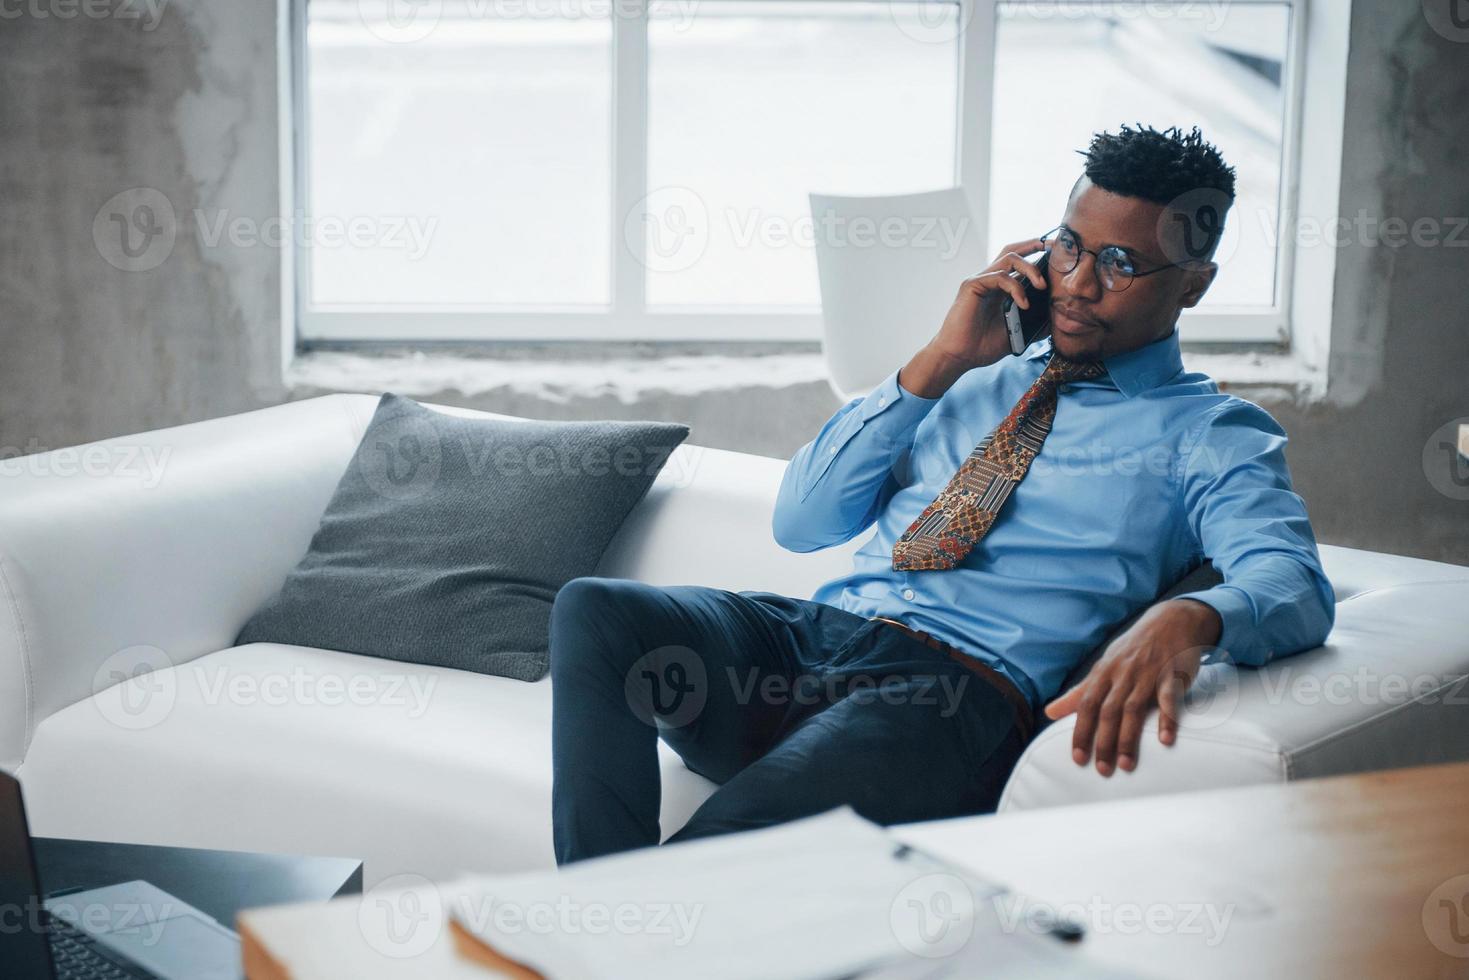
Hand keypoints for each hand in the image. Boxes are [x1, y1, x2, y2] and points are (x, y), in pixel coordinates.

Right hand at [898, 238, 1048, 397]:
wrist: (959, 357)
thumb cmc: (982, 346)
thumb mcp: (1017, 333)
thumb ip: (1034, 324)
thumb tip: (1057, 319)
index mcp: (1000, 289)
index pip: (1019, 263)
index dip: (1037, 255)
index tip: (1057, 255)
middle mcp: (989, 280)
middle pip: (1013, 250)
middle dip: (1035, 245)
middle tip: (1055, 248)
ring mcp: (980, 281)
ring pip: (1009, 258)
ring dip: (1030, 268)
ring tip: (1042, 286)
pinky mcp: (972, 285)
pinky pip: (999, 276)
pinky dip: (1015, 287)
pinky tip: (1023, 303)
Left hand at [1043, 598, 1222, 776]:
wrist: (1172, 621)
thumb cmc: (1134, 649)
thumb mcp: (1104, 666)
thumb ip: (1079, 692)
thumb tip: (1049, 713)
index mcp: (1104, 673)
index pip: (1086, 705)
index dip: (1081, 732)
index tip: (1077, 758)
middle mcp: (1123, 674)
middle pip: (1108, 711)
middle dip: (1103, 742)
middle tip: (1102, 770)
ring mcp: (1148, 674)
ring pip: (1133, 709)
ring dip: (1128, 738)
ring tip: (1126, 765)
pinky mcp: (1172, 675)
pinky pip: (1168, 698)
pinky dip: (1167, 718)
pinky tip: (1165, 739)